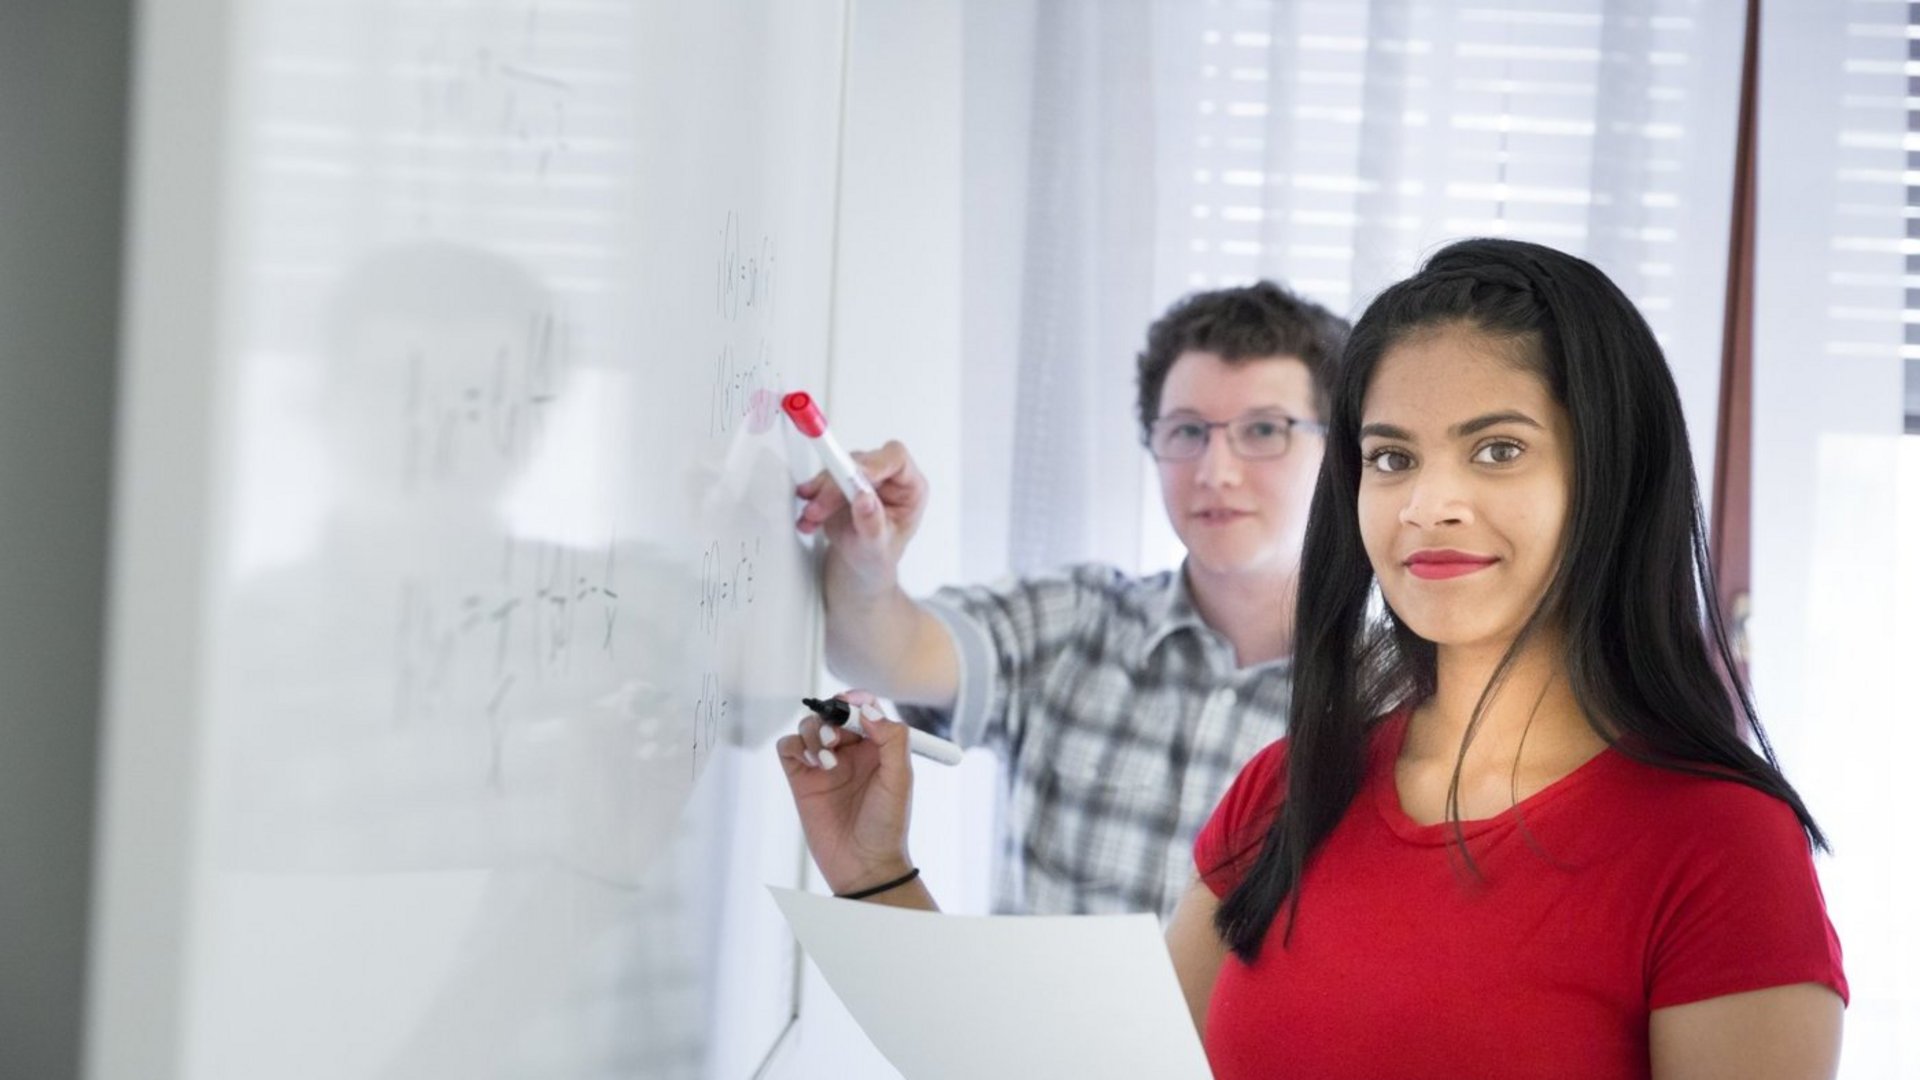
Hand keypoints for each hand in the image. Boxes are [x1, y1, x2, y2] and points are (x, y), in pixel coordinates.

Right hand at [775, 689, 915, 894]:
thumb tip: (869, 710)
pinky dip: (796, 746)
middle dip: (831, 716)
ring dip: (814, 732)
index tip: (850, 701)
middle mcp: (851, 752)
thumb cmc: (887, 826)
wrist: (864, 865)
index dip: (856, 699)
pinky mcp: (802, 779)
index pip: (864, 709)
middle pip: (832, 713)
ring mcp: (824, 765)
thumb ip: (892, 740)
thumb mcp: (900, 779)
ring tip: (827, 757)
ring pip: (809, 727)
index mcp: (878, 748)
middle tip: (837, 737)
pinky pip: (789, 748)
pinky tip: (812, 762)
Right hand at [793, 440, 927, 592]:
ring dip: (820, 492)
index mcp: (910, 488)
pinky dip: (812, 497)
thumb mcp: (878, 547)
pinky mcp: (842, 482)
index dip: (874, 463)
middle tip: (820, 508)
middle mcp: (888, 477)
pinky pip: (824, 479)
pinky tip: (809, 516)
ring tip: (812, 516)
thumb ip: (872, 524)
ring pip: (838, 468)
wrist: (863, 563)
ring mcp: (864, 477)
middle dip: (835, 485)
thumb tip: (864, 499)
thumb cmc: (881, 555)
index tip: (853, 478)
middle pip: (861, 463)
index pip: (896, 459)